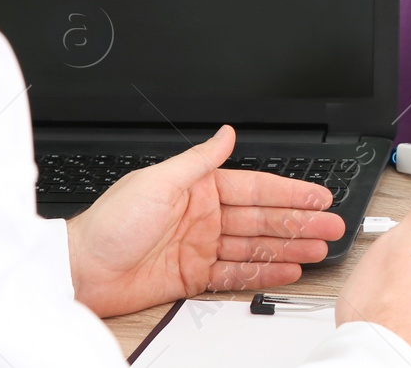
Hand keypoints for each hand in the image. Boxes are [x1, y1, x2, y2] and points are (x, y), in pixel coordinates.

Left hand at [66, 125, 345, 318]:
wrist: (80, 271)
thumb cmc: (108, 224)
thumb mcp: (156, 181)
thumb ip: (199, 160)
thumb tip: (226, 133)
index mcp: (199, 188)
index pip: (256, 189)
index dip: (291, 192)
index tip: (318, 197)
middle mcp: (204, 216)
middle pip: (263, 219)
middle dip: (300, 222)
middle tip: (330, 227)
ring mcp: (201, 247)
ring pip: (256, 246)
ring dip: (289, 248)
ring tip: (318, 250)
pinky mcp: (194, 276)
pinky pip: (237, 273)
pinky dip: (264, 272)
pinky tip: (286, 270)